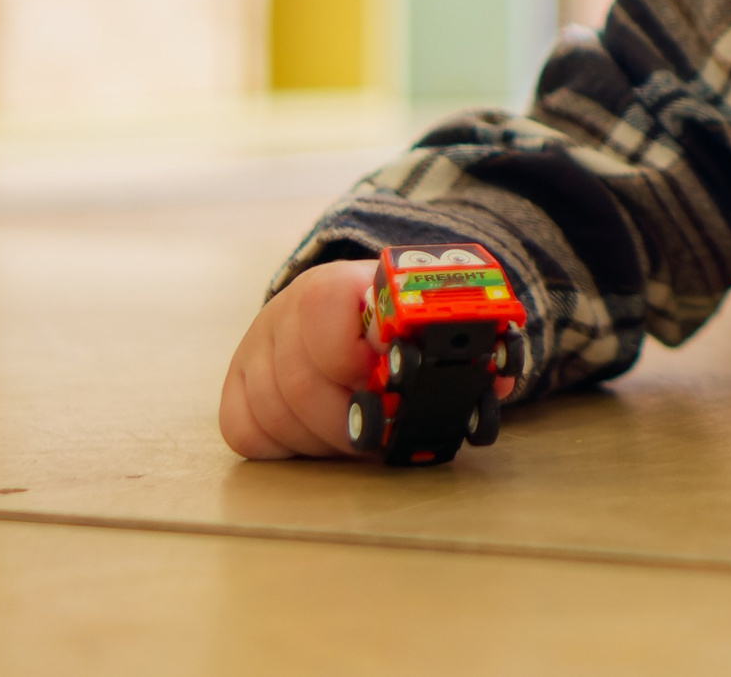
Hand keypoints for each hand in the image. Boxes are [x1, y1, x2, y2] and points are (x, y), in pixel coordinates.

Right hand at [215, 262, 526, 460]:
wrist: (345, 302)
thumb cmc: (394, 319)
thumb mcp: (425, 316)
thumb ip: (460, 342)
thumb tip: (493, 381)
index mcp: (339, 284)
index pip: (322, 311)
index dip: (354, 358)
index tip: (387, 385)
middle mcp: (287, 309)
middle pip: (299, 379)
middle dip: (346, 421)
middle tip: (379, 435)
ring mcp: (257, 345)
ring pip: (273, 409)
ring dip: (322, 440)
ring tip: (357, 439)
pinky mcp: (237, 380)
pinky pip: (243, 428)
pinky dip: (284, 445)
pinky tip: (317, 439)